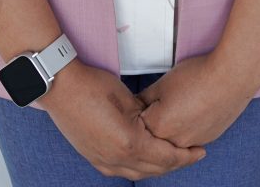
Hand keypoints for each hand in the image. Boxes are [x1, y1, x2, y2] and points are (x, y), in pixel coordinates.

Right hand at [36, 58, 207, 179]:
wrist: (60, 87)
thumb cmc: (92, 86)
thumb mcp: (127, 97)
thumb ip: (146, 116)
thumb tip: (156, 125)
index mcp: (129, 143)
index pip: (166, 157)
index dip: (185, 155)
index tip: (199, 150)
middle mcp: (116, 159)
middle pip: (155, 169)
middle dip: (175, 163)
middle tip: (191, 154)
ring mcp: (102, 161)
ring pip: (138, 173)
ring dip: (157, 167)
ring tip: (171, 157)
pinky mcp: (93, 157)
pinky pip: (121, 170)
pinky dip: (138, 167)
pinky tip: (143, 159)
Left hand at [135, 52, 258, 147]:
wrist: (229, 78)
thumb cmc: (197, 77)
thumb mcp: (162, 83)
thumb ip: (145, 97)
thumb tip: (136, 104)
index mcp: (158, 127)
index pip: (137, 124)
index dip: (138, 110)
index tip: (142, 99)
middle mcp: (174, 141)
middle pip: (154, 135)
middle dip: (153, 120)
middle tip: (162, 99)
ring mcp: (192, 142)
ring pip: (172, 139)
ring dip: (170, 126)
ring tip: (178, 103)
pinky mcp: (206, 139)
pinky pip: (189, 138)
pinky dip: (186, 128)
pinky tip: (190, 110)